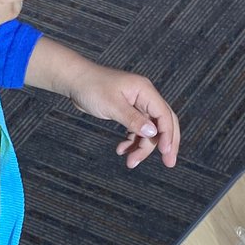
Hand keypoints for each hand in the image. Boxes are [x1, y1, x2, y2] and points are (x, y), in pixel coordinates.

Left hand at [24, 38, 179, 168]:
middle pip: (163, 123)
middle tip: (169, 163)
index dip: (168, 135)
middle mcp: (144, 97)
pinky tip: (121, 150)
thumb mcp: (112, 105)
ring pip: (148, 130)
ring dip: (141, 147)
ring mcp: (137, 105)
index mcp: (145, 91)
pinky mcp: (128, 112)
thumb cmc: (92, 87)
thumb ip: (133, 120)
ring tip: (130, 162)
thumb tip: (153, 133)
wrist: (75, 81)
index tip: (166, 153)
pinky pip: (136, 130)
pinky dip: (131, 142)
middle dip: (165, 143)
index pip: (164, 115)